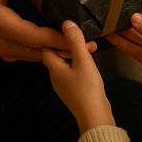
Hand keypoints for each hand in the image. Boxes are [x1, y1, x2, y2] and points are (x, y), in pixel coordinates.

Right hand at [0, 0, 96, 62]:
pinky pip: (35, 56)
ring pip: (40, 57)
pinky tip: (69, 47)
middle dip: (68, 48)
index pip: (34, 36)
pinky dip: (52, 53)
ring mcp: (10, 52)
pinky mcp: (12, 54)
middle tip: (94, 43)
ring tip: (88, 47)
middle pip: (42, 51)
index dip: (56, 37)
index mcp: (2, 25)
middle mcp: (7, 44)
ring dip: (63, 54)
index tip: (76, 32)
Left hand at [42, 20, 115, 134]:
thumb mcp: (83, 60)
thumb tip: (67, 24)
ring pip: (66, 64)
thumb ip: (75, 41)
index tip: (68, 31)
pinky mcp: (73, 90)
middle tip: (83, 40)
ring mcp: (64, 85)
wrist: (95, 117)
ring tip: (90, 50)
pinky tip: (91, 65)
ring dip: (77, 55)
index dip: (55, 38)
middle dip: (69, 45)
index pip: (46, 48)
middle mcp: (56, 77)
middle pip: (56, 55)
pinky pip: (73, 72)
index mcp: (54, 68)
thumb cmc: (88, 90)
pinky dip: (80, 65)